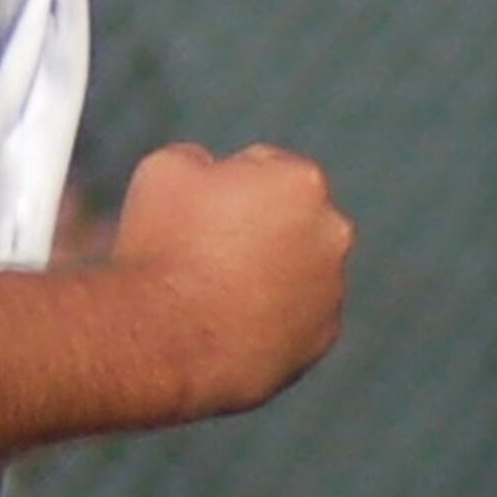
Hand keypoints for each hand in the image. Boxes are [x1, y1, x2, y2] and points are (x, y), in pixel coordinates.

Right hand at [110, 141, 354, 420]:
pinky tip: (230, 320)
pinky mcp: (322, 337)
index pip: (266, 166)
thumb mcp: (165, 168)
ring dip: (268, 269)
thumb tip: (212, 171)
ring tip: (215, 288)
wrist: (168, 339)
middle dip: (260, 223)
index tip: (200, 208)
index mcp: (301, 181)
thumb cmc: (166, 245)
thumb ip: (203, 158)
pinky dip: (272, 313)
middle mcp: (332, 232)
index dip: (227, 183)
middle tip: (209, 246)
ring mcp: (331, 289)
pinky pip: (296, 313)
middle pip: (291, 215)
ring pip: (297, 265)